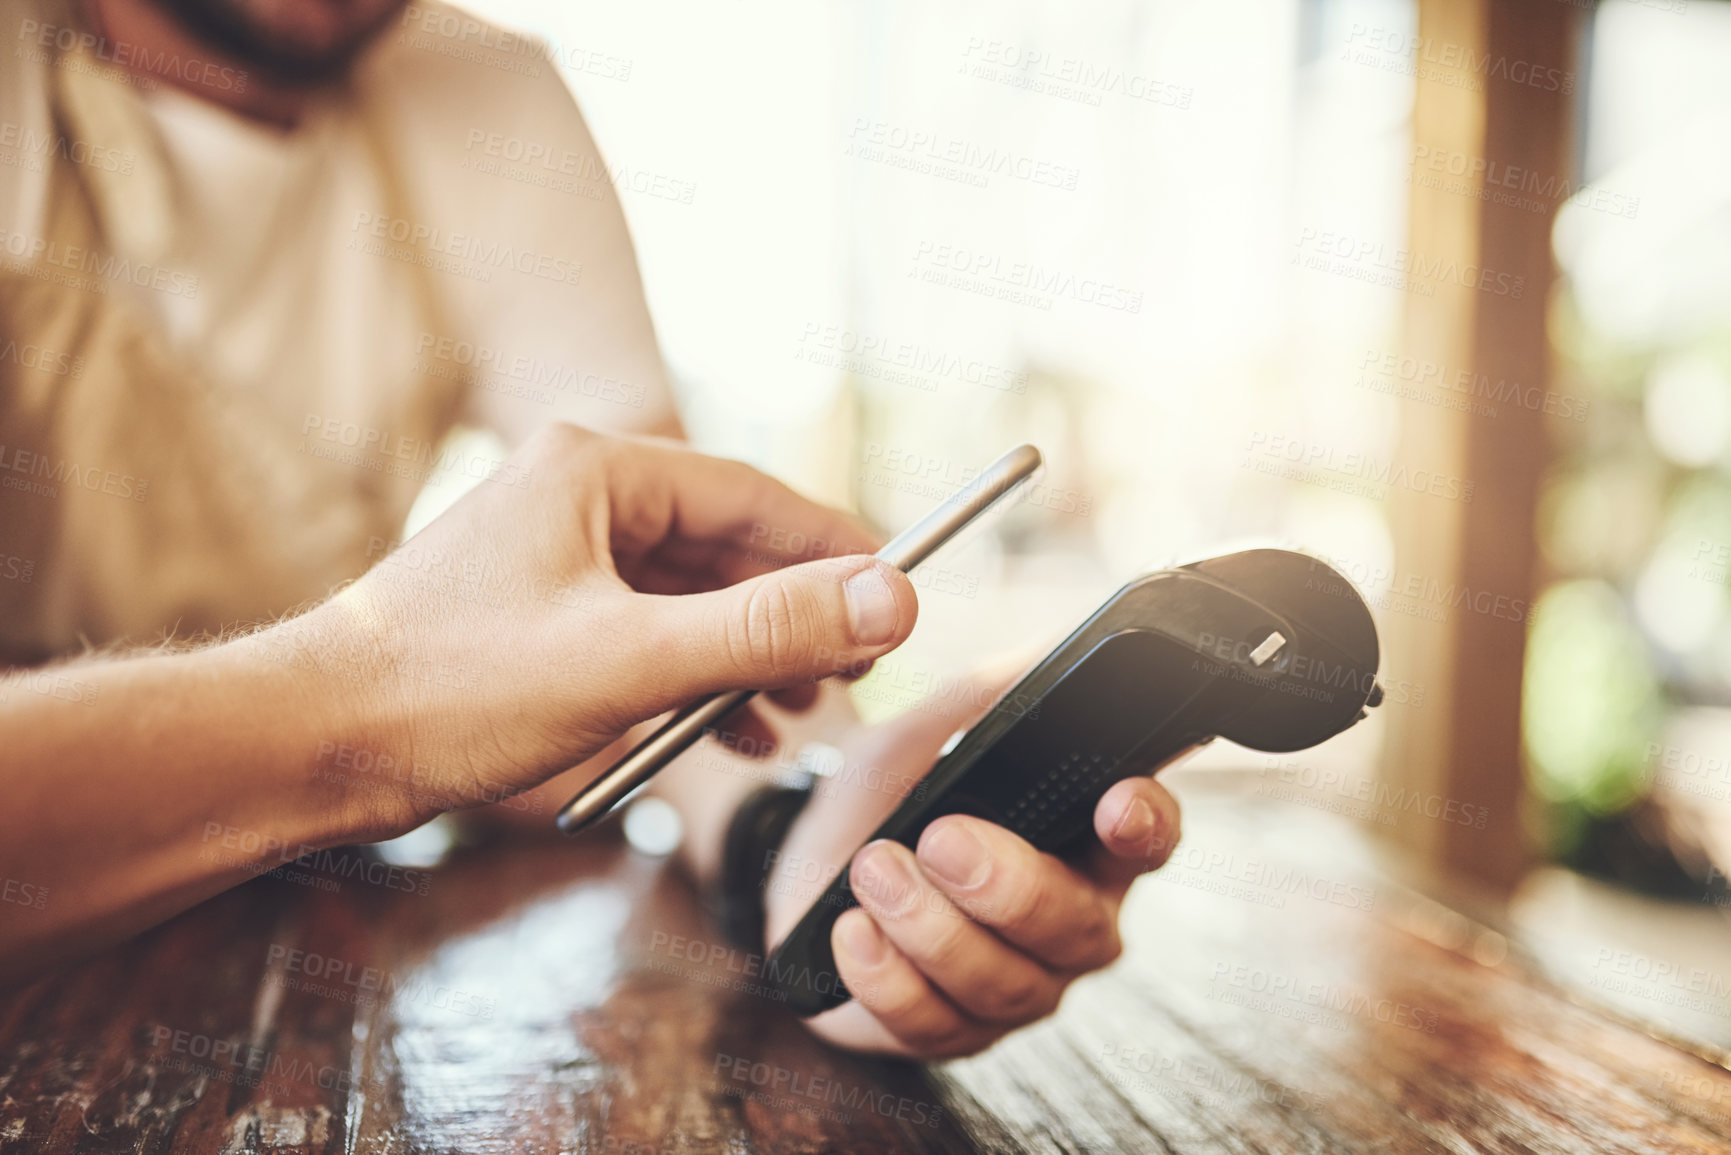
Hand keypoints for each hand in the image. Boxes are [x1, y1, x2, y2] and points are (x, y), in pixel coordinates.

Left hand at [263, 424, 920, 839]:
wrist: (311, 746)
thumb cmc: (448, 690)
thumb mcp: (629, 661)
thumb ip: (763, 629)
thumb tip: (888, 600)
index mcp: (594, 470)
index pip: (752, 496)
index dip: (834, 548)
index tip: (897, 594)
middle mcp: (576, 495)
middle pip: (725, 545)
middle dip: (791, 615)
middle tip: (852, 672)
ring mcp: (555, 555)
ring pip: (687, 595)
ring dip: (746, 654)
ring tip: (795, 714)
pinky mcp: (538, 613)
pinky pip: (645, 631)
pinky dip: (692, 677)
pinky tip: (725, 733)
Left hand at [761, 674, 1181, 1057]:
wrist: (809, 863)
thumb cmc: (890, 797)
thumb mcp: (933, 730)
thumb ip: (996, 691)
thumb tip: (1061, 640)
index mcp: (1083, 840)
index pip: (1148, 839)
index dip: (1143, 825)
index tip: (1113, 800)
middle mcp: (1066, 921)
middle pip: (1076, 926)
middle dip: (1008, 884)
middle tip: (942, 837)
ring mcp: (1012, 984)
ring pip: (1006, 983)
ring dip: (933, 928)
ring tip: (875, 872)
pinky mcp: (946, 1028)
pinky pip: (934, 1025)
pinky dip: (888, 979)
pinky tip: (853, 934)